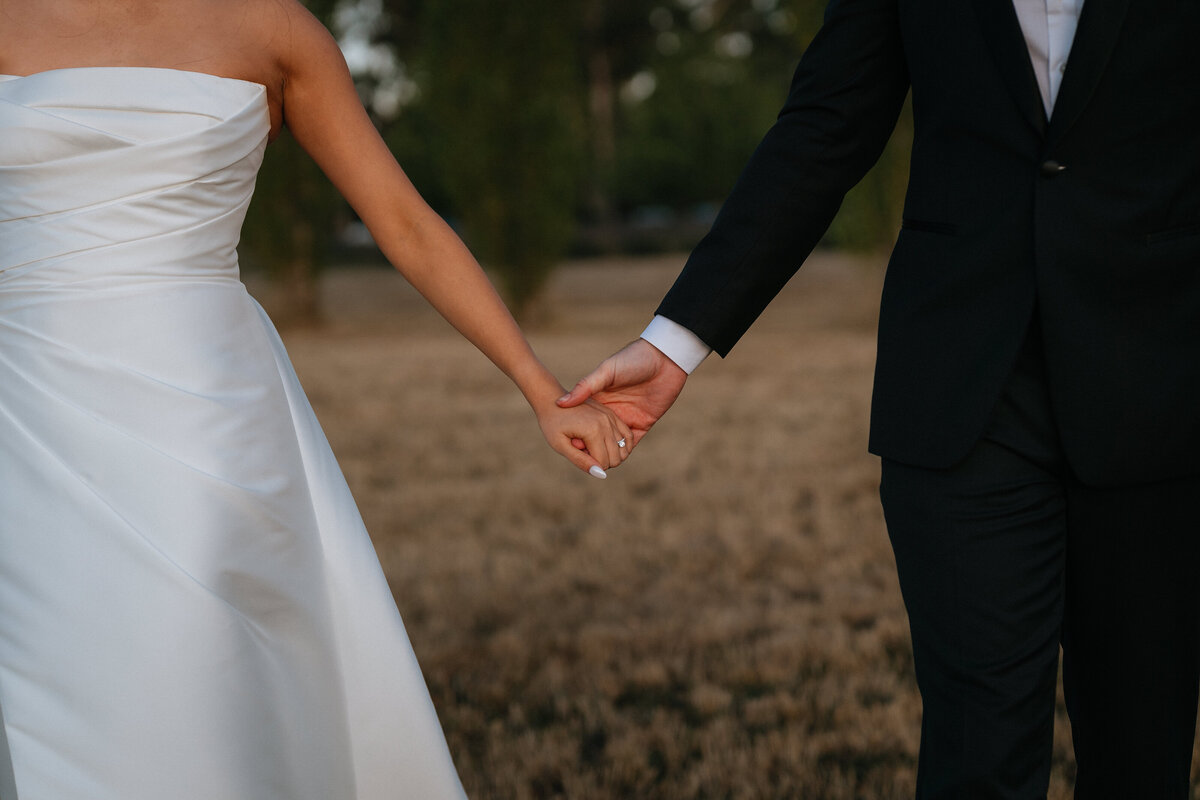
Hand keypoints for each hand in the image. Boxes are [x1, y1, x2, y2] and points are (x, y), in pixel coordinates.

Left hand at [534, 396, 632, 478]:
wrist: (551, 399)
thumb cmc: (552, 424)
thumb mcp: (560, 445)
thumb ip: (580, 460)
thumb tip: (601, 474)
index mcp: (593, 431)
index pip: (603, 463)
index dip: (591, 466)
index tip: (577, 454)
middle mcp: (606, 423)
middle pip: (616, 458)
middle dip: (602, 462)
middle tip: (584, 452)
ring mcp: (611, 417)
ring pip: (623, 449)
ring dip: (611, 454)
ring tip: (592, 447)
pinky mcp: (612, 414)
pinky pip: (627, 436)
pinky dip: (621, 446)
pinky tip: (607, 446)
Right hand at [556, 339, 687, 446]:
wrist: (665, 357)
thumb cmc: (633, 358)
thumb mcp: (606, 371)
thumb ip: (585, 387)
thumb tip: (561, 403)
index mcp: (599, 399)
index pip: (584, 422)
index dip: (577, 434)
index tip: (571, 444)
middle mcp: (611, 410)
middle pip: (598, 435)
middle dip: (592, 448)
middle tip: (585, 459)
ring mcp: (628, 417)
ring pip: (615, 442)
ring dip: (609, 452)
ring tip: (601, 463)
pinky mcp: (644, 422)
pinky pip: (633, 442)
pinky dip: (626, 451)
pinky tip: (619, 458)